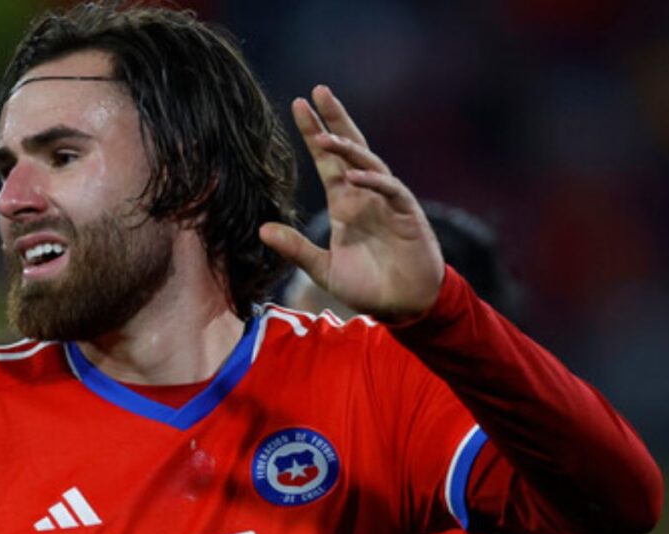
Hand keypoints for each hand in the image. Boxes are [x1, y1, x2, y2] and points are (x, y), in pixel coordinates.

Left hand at [260, 85, 444, 322]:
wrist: (404, 307)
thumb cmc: (367, 287)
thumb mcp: (323, 269)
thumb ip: (295, 249)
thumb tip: (261, 229)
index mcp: (345, 203)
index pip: (327, 161)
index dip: (314, 134)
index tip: (298, 105)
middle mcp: (365, 195)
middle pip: (350, 148)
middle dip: (335, 120)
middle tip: (318, 91)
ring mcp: (388, 201)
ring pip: (369, 163)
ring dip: (349, 150)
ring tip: (327, 138)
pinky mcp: (407, 215)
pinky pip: (391, 190)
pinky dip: (373, 182)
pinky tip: (354, 177)